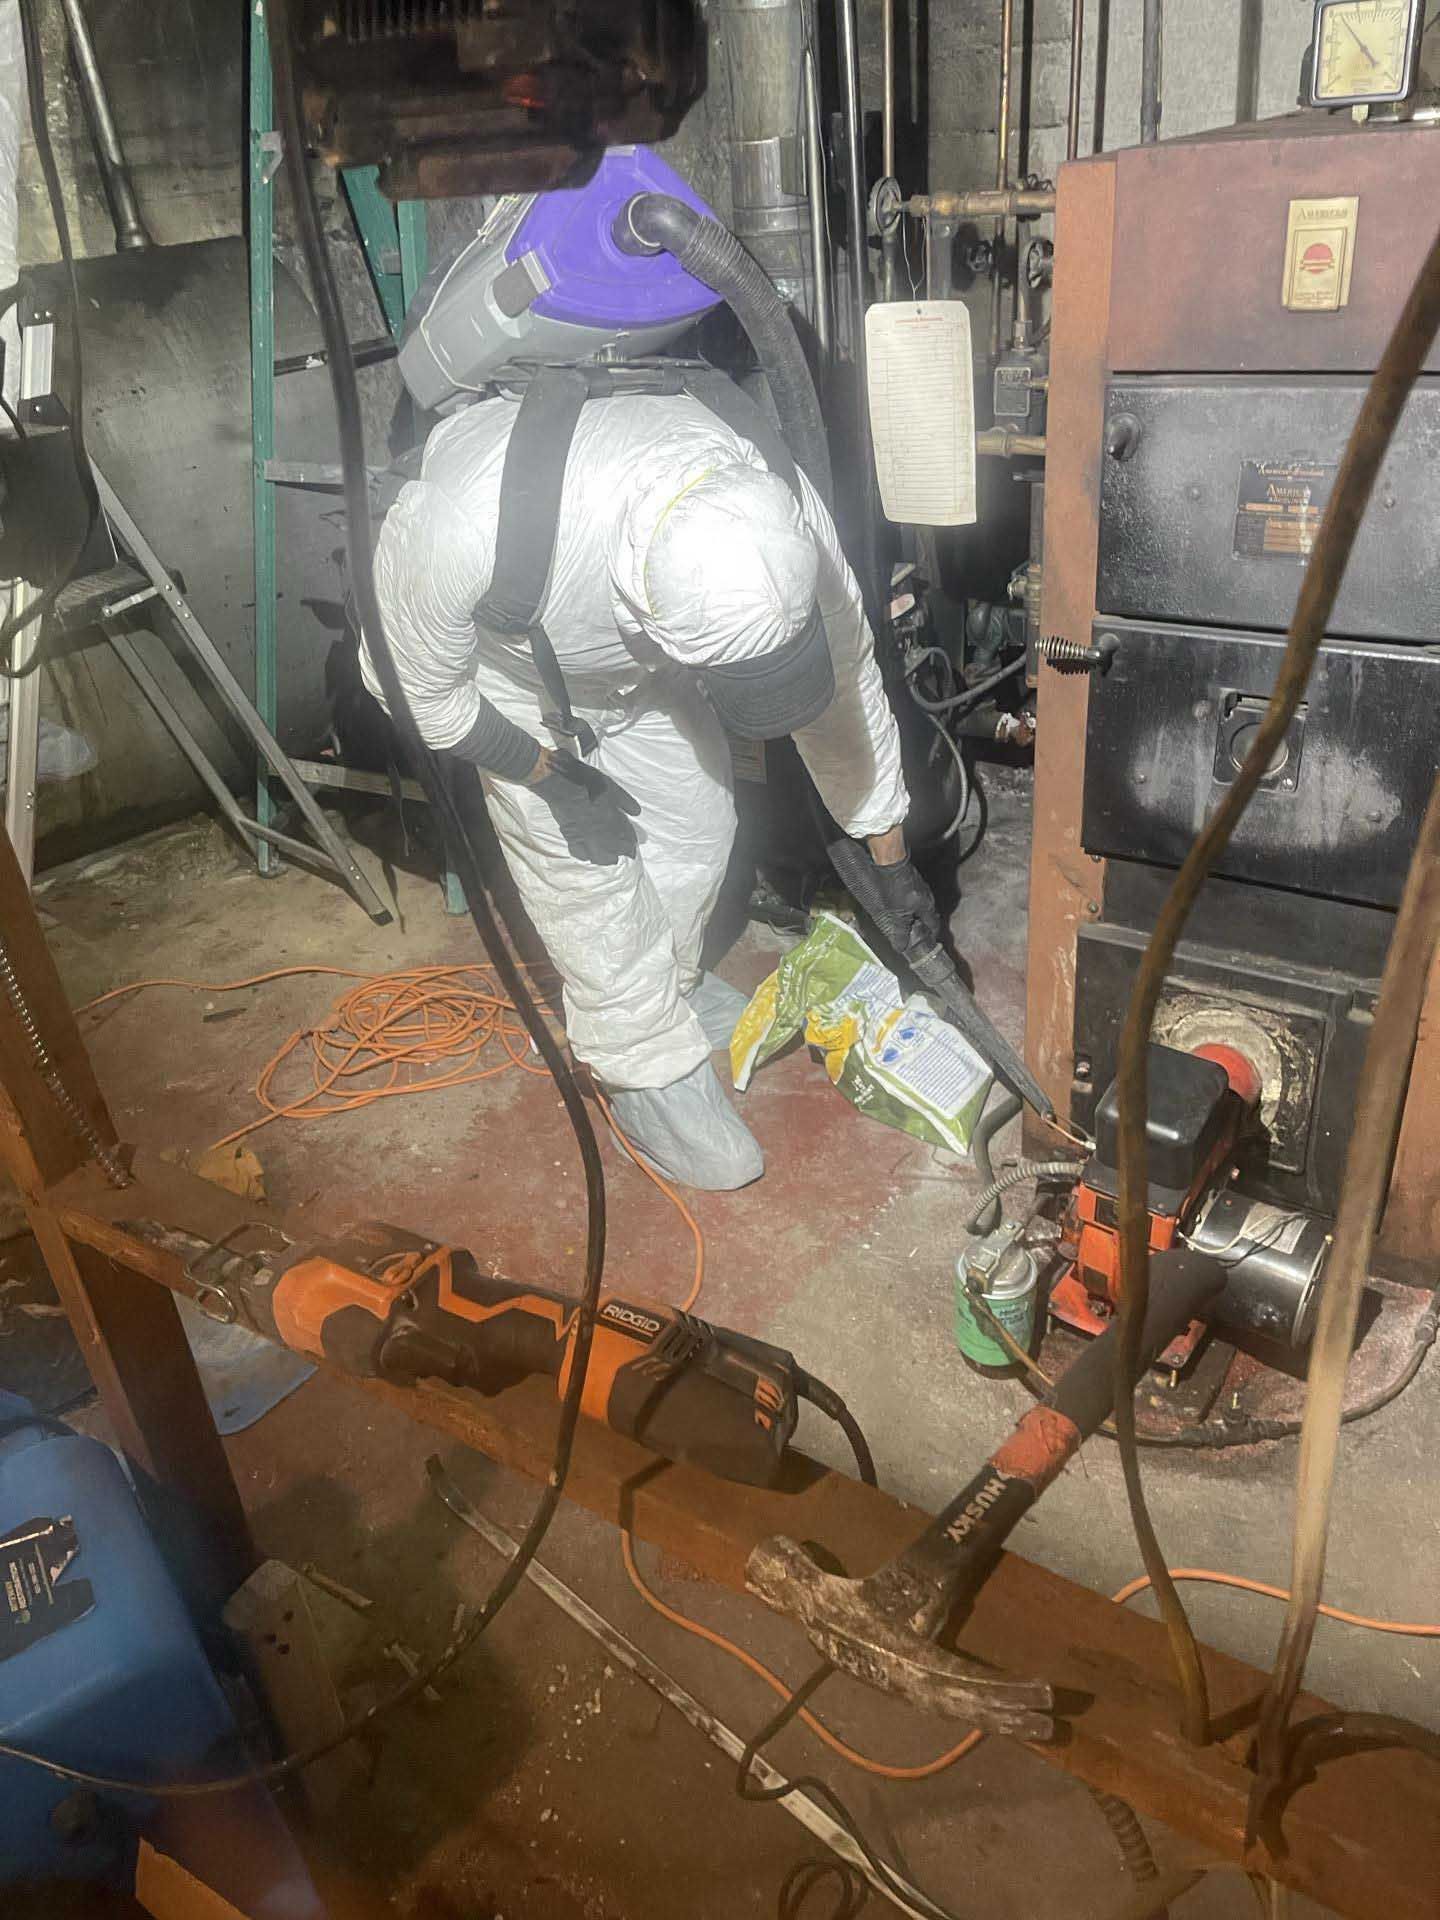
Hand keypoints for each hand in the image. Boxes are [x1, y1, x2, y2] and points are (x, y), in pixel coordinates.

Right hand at [532, 749, 641, 865]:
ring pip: (597, 857)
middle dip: (618, 855)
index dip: (630, 846)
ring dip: (604, 859)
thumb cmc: (588, 784)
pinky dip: (586, 856)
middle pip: (612, 852)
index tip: (633, 850)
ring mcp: (584, 838)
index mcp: (612, 822)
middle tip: (621, 856)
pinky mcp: (570, 838)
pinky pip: (579, 853)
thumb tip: (637, 813)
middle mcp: (600, 834)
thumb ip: (626, 801)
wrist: (563, 786)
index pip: (626, 840)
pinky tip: (587, 856)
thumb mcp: (612, 788)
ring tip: (608, 860)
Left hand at [867, 850, 941, 956]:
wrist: (889, 862)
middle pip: (928, 913)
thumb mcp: (897, 913)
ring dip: (914, 912)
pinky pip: (912, 894)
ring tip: (904, 919)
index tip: (929, 940)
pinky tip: (898, 903)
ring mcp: (919, 885)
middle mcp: (927, 895)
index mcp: (926, 905)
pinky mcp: (910, 877)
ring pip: (920, 903)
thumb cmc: (895, 886)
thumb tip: (901, 947)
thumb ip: (900, 931)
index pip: (934, 924)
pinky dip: (907, 902)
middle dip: (922, 923)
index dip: (932, 934)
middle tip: (914, 931)